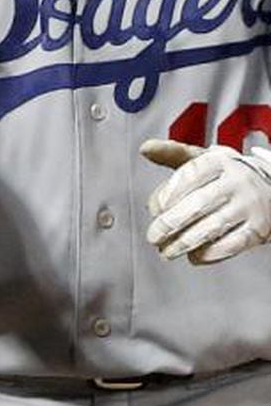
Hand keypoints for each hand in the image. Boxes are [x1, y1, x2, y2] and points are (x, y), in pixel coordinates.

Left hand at [142, 138, 270, 263]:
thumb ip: (172, 154)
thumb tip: (145, 149)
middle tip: (153, 237)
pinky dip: (211, 253)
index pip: (191, 173)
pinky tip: (195, 256)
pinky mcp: (259, 227)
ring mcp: (249, 205)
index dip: (170, 192)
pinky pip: (234, 243)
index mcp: (218, 161)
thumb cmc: (226, 174)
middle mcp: (236, 181)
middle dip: (171, 223)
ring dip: (186, 242)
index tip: (156, 208)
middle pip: (199, 202)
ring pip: (214, 225)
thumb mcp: (203, 158)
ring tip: (167, 251)